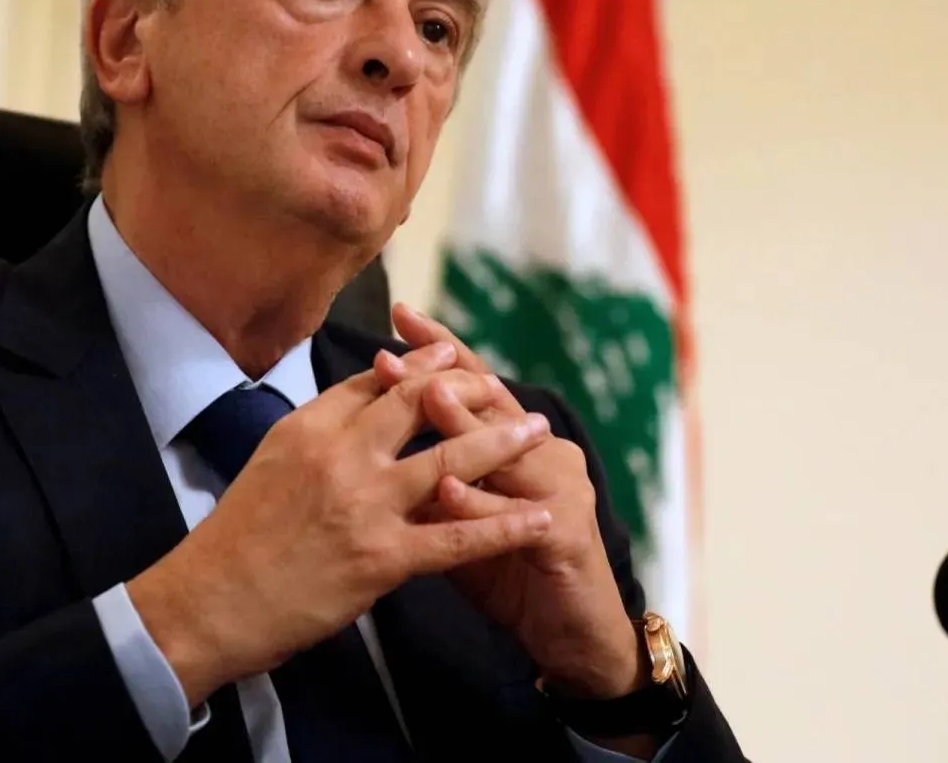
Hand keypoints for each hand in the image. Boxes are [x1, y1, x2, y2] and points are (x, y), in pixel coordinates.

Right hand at [126, 346, 554, 706]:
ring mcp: (364, 504)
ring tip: (539, 430)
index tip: (452, 357)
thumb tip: (360, 398)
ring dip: (503, 442)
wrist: (209, 603)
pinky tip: (539, 519)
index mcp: (310, 427)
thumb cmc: (236, 537)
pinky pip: (457, 537)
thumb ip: (318, 428)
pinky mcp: (381, 557)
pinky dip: (505, 527)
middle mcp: (341, 454)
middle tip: (506, 387)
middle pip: (420, 404)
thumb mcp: (271, 460)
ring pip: (449, 460)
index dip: (421, 368)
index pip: (377, 383)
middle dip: (471, 389)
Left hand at [377, 305, 648, 703]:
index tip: (398, 315)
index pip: (474, 384)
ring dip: (463, 423)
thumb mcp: (460, 519)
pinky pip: (517, 516)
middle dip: (443, 368)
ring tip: (425, 395)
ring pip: (505, 449)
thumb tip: (373, 437)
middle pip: (492, 399)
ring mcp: (560, 488)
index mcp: (517, 443)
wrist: (573, 632)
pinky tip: (448, 490)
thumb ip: (428, 478)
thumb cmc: (511, 573)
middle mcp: (544, 451)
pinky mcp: (567, 534)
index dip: (438, 349)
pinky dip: (481, 504)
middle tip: (399, 342)